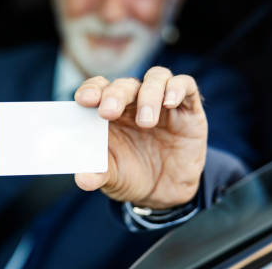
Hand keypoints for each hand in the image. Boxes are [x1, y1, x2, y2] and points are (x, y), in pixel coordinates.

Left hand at [73, 66, 207, 208]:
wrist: (164, 193)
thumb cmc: (130, 175)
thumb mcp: (112, 177)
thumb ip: (98, 172)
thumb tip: (83, 179)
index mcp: (109, 111)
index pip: (98, 88)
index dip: (91, 89)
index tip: (83, 100)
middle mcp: (134, 102)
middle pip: (124, 84)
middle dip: (115, 94)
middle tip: (108, 112)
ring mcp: (161, 103)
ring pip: (155, 78)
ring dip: (148, 94)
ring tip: (145, 122)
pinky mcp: (188, 109)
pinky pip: (185, 84)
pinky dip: (177, 88)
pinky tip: (170, 103)